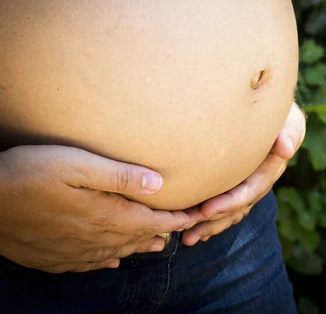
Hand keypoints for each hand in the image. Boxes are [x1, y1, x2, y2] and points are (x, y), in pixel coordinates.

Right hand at [0, 145, 191, 272]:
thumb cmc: (29, 173)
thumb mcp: (77, 165)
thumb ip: (120, 176)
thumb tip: (158, 185)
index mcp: (104, 215)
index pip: (151, 221)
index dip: (175, 219)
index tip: (193, 216)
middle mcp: (92, 238)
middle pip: (135, 238)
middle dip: (160, 233)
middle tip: (180, 230)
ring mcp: (70, 251)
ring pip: (114, 251)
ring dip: (137, 247)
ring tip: (154, 245)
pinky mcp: (51, 257)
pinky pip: (87, 263)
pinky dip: (105, 259)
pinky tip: (109, 260)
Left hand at [182, 102, 305, 245]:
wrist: (278, 118)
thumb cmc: (283, 118)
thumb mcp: (291, 122)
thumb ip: (289, 133)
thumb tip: (285, 149)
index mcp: (269, 171)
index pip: (249, 191)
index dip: (230, 202)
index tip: (207, 209)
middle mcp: (257, 184)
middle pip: (235, 208)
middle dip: (213, 219)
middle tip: (187, 226)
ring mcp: (246, 188)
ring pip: (228, 213)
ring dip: (208, 226)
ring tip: (187, 238)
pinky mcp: (235, 186)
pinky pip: (223, 208)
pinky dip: (208, 221)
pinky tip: (192, 231)